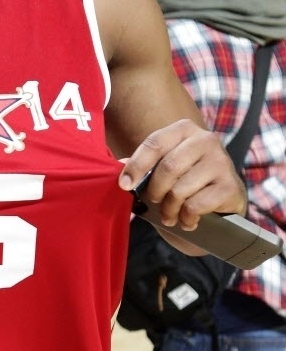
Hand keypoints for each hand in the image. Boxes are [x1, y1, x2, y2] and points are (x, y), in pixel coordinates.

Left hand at [118, 119, 246, 229]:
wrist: (223, 199)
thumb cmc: (186, 179)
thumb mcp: (164, 167)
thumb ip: (143, 165)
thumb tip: (120, 165)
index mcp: (184, 129)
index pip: (155, 143)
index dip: (136, 165)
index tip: (124, 185)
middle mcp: (205, 140)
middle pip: (168, 167)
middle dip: (155, 191)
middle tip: (154, 202)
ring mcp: (221, 162)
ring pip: (180, 189)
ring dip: (169, 209)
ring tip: (170, 216)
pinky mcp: (230, 186)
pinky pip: (196, 205)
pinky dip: (186, 218)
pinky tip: (188, 221)